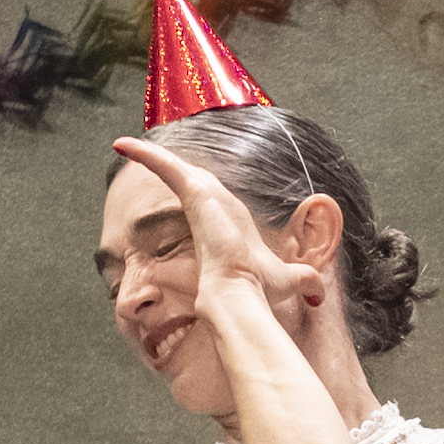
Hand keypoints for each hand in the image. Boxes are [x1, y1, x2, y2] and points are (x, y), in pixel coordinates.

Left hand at [111, 132, 330, 350]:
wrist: (239, 291)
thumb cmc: (259, 287)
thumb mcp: (287, 282)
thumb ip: (305, 282)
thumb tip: (322, 297)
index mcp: (236, 218)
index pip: (213, 193)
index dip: (198, 182)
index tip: (186, 177)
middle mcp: (223, 202)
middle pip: (195, 173)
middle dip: (174, 163)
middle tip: (150, 153)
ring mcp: (210, 195)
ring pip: (177, 165)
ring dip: (152, 154)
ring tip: (127, 145)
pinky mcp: (197, 192)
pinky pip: (165, 166)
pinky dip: (144, 154)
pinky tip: (122, 145)